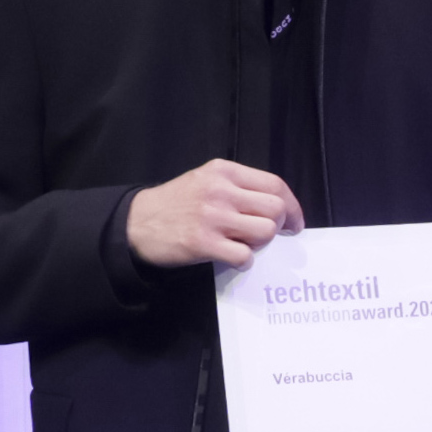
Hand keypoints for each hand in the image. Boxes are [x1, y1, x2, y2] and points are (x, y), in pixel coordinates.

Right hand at [126, 159, 303, 269]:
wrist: (135, 222)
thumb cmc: (176, 202)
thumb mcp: (207, 180)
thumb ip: (239, 186)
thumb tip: (277, 206)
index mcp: (225, 171)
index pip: (275, 184)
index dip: (293, 205)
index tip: (295, 220)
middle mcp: (221, 190)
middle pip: (276, 208)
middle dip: (281, 224)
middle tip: (274, 234)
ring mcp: (212, 216)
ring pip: (264, 231)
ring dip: (262, 242)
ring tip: (248, 244)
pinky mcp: (202, 243)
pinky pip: (243, 255)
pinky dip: (245, 261)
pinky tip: (235, 258)